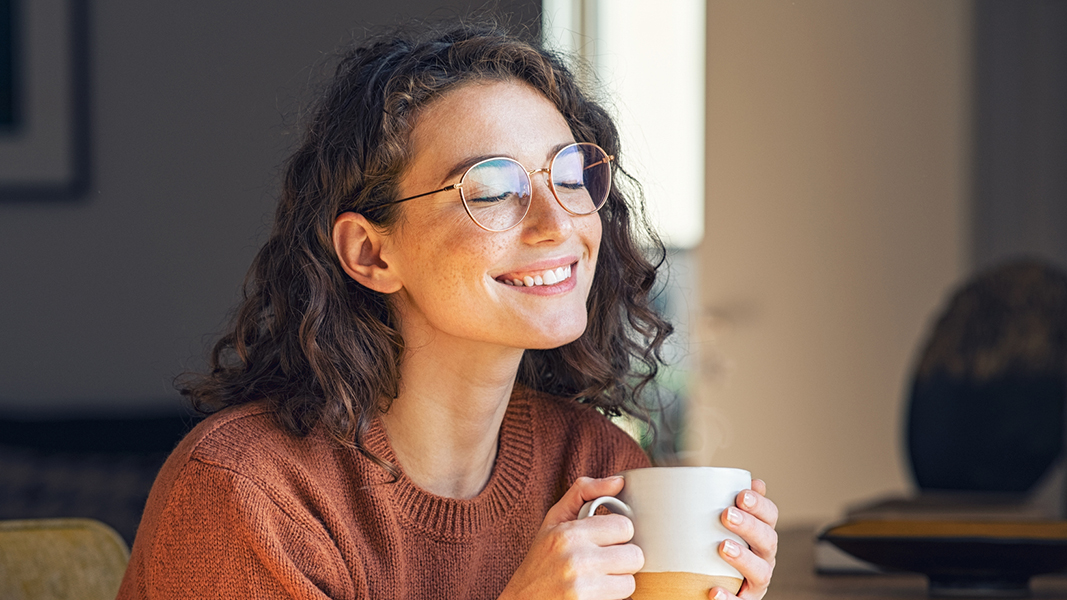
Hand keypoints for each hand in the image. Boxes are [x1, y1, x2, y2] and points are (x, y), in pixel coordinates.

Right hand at [499, 476, 643, 599]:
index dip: (618, 533)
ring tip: (600, 578)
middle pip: (635, 555)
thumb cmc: (541, 558)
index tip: (606, 539)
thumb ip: (584, 492)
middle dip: (623, 559)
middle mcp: (576, 559)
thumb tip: (619, 481)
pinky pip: (621, 599)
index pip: (625, 526)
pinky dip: (612, 597)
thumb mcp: (555, 519)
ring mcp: (581, 587)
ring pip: (630, 581)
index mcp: (569, 532)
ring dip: (619, 581)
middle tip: (605, 561)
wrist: (522, 599)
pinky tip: (595, 592)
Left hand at [711, 478, 777, 599]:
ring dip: (744, 558)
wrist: (708, 584)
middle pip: (768, 540)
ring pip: (761, 571)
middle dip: (749, 526)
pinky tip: (714, 591)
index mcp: (760, 534)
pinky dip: (729, 598)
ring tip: (723, 547)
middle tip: (726, 515)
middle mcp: (763, 557)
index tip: (740, 494)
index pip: (770, 516)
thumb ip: (726, 500)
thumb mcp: (720, 523)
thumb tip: (740, 476)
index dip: (760, 505)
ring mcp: (756, 582)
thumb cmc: (714, 548)